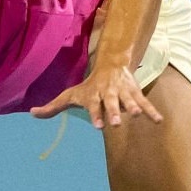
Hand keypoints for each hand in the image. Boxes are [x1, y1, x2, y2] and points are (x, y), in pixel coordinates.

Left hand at [30, 65, 162, 128]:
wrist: (111, 64)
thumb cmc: (88, 86)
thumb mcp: (69, 94)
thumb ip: (53, 107)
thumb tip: (32, 113)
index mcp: (93, 95)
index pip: (93, 107)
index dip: (95, 115)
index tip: (98, 126)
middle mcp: (108, 94)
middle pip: (110, 103)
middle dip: (113, 112)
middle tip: (115, 124)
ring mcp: (123, 93)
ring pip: (129, 100)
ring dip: (133, 108)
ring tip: (137, 115)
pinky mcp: (135, 93)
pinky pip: (145, 102)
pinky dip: (152, 111)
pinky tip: (159, 121)